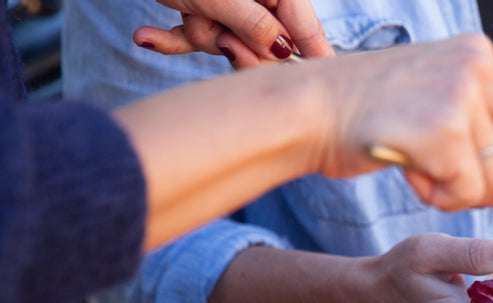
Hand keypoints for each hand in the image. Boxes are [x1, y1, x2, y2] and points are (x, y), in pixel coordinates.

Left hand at [135, 0, 333, 65]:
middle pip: (266, 45)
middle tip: (222, 38)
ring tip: (187, 10)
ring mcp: (230, 6)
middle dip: (237, 44)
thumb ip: (253, 24)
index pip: (305, 28)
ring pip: (228, 44)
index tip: (322, 81)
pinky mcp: (200, 10)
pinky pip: (193, 37)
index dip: (315, 56)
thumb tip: (283, 52)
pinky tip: (145, 37)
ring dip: (201, 34)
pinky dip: (170, 38)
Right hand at [311, 34, 492, 211]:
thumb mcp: (437, 100)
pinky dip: (439, 196)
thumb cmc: (367, 111)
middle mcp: (477, 68)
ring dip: (461, 194)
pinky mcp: (442, 132)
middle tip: (469, 194)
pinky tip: (411, 172)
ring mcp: (461, 97)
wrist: (308, 108)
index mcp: (480, 55)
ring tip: (423, 171)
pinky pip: (464, 190)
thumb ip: (490, 132)